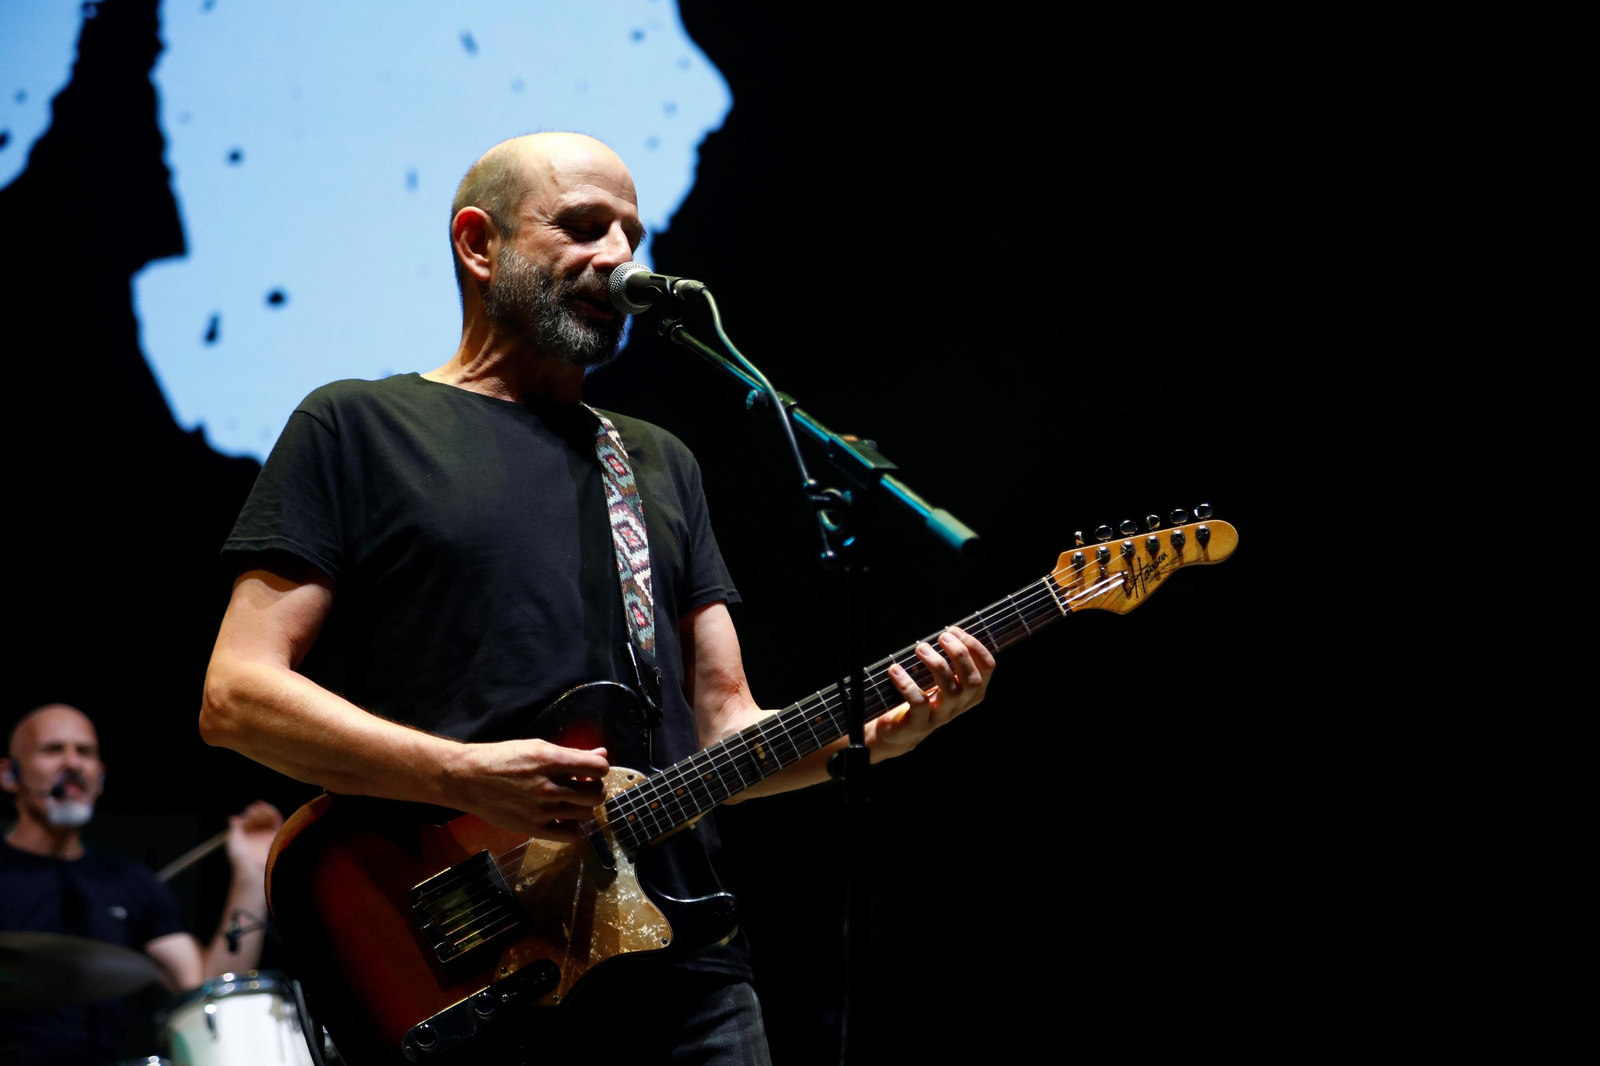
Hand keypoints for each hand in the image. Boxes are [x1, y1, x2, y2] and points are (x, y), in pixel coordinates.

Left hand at [224, 800, 283, 876]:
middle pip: (258, 820)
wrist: (252, 869)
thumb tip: (233, 818)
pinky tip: (267, 809)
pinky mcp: (276, 836)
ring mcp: (266, 836)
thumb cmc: (240, 857)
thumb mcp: (233, 841)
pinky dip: (273, 814)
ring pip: (267, 819)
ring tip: (260, 806)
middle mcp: (256, 836)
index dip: (249, 815)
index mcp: (246, 838)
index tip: (248, 810)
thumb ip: (235, 828)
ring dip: (264, 811)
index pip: (248, 823)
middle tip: (253, 808)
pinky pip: (276, 822)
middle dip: (256, 813)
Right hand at [450, 739, 610, 841]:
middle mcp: (549, 786)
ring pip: (585, 813)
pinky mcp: (532, 828)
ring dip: (583, 806)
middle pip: (596, 794)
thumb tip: (601, 753)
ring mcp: (541, 810)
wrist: (468, 778)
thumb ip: (571, 753)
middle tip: (584, 786)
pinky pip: (570, 835)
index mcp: (550, 760)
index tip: (591, 769)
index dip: (599, 768)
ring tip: (571, 801)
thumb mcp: (537, 747)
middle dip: (595, 788)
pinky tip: (565, 818)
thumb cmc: (502, 758)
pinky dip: (574, 827)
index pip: (598, 767)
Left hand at [870, 626, 996, 757]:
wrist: (901, 732)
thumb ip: (951, 663)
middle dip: (960, 654)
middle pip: (973, 680)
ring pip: (950, 690)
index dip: (975, 647)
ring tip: (921, 648)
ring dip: (936, 664)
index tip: (955, 631)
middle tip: (942, 637)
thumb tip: (951, 631)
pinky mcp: (920, 724)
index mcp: (971, 693)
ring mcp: (941, 716)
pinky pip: (919, 702)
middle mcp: (960, 705)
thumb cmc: (923, 699)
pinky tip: (895, 669)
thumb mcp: (942, 682)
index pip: (987, 668)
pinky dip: (906, 683)